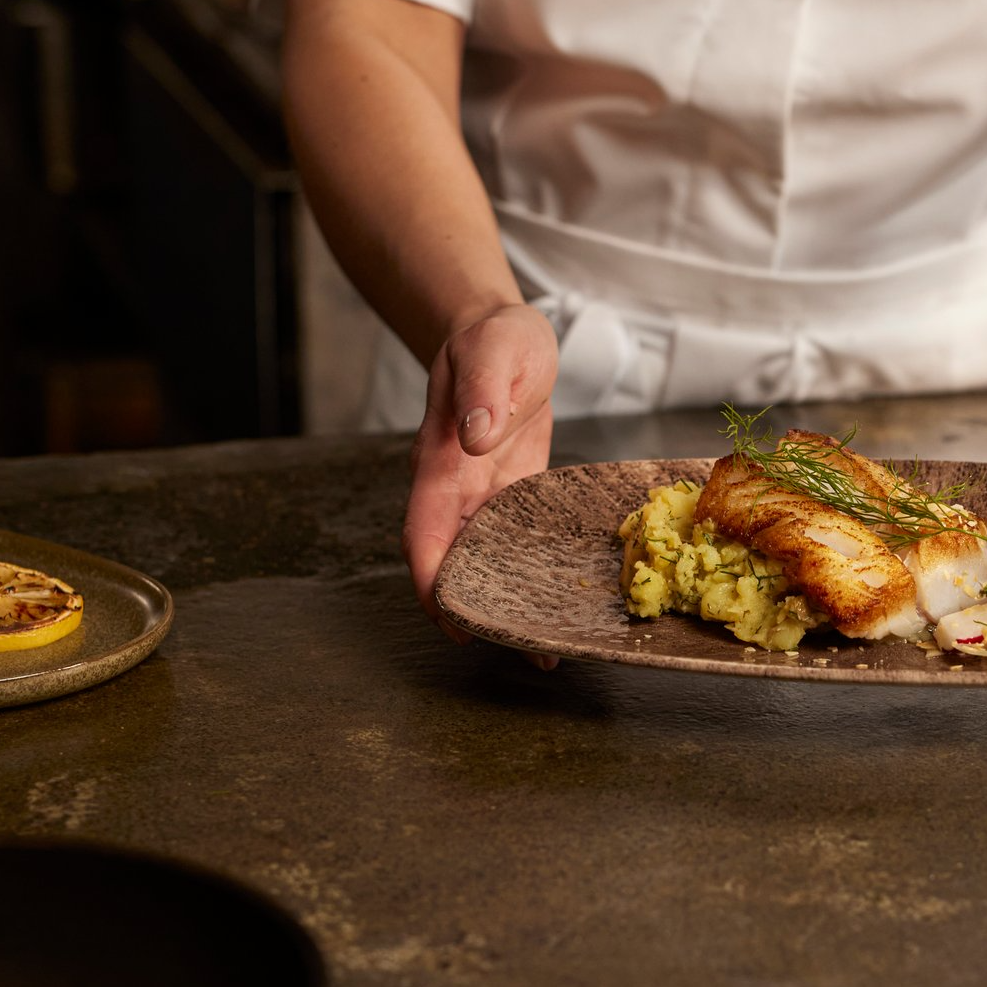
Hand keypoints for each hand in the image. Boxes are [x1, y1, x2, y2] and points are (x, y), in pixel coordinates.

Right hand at [404, 303, 558, 636]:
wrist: (502, 334)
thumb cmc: (494, 339)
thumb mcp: (495, 351)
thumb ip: (484, 392)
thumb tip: (476, 440)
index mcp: (441, 462)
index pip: (425, 535)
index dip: (432, 582)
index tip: (454, 623)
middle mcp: (457, 489)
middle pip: (456, 563)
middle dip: (479, 611)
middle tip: (525, 652)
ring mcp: (483, 494)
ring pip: (487, 560)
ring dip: (510, 600)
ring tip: (549, 648)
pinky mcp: (513, 493)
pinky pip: (518, 541)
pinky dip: (532, 571)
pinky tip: (561, 596)